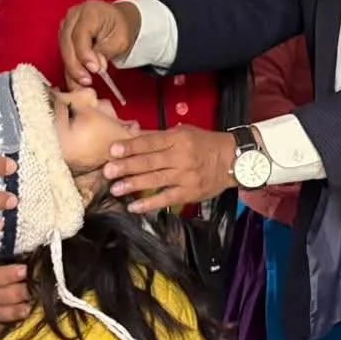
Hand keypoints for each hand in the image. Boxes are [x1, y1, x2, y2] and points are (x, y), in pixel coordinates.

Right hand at [58, 0, 141, 90]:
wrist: (116, 22)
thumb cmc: (119, 28)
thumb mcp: (120, 39)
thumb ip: (105, 51)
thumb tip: (94, 67)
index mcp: (89, 11)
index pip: (81, 34)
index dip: (85, 54)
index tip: (94, 70)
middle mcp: (73, 16)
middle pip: (68, 43)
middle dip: (75, 65)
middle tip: (86, 81)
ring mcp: (66, 26)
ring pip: (63, 51)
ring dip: (71, 70)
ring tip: (82, 86)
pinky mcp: (64, 37)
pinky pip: (64, 55)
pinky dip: (70, 70)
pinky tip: (76, 83)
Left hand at [103, 127, 235, 213]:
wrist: (233, 160)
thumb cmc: (205, 144)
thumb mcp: (184, 132)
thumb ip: (158, 136)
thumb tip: (131, 134)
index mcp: (178, 138)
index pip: (151, 142)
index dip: (131, 146)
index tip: (113, 150)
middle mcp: (181, 157)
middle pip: (150, 162)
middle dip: (127, 166)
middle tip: (107, 171)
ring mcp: (185, 176)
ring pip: (155, 180)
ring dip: (134, 185)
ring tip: (115, 189)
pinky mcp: (189, 193)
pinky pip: (166, 199)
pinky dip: (150, 204)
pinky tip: (134, 207)